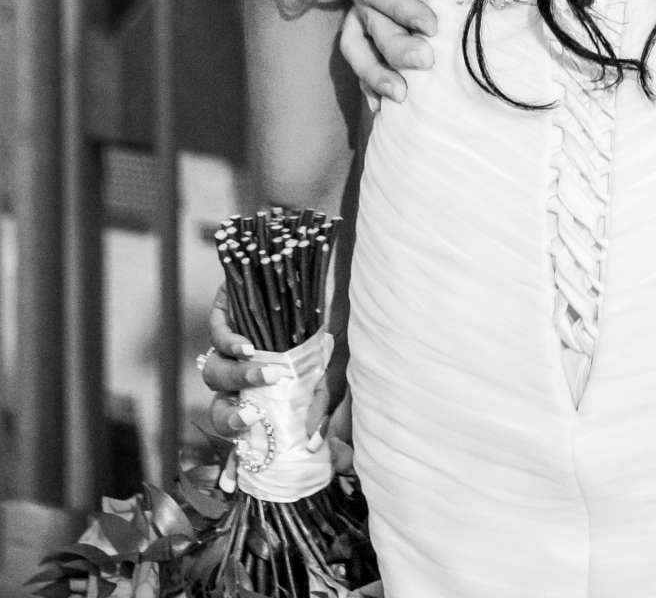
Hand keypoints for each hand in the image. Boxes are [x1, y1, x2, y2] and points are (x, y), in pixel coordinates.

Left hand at [197, 286, 351, 468]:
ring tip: (264, 371)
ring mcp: (233, 344)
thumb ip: (329, 411)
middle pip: (219, 408)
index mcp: (262, 396)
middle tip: (255, 416)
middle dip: (232, 419)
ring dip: (236, 378)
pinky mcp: (229, 310)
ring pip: (214, 372)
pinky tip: (249, 347)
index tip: (237, 484)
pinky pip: (216, 334)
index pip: (240, 433)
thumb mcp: (338, 374)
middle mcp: (243, 376)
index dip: (231, 460)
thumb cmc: (339, 328)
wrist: (338, 273)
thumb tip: (322, 451)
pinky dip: (229, 343)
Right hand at [340, 0, 436, 108]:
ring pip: (358, 49)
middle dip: (397, 49)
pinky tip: (382, 110)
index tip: (432, 26)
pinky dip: (369, 85)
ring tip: (401, 97)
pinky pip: (361, 59)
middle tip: (426, 63)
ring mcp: (358, 13)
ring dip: (376, 75)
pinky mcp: (364, 28)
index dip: (403, 9)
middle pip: (372, 26)